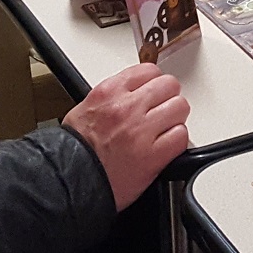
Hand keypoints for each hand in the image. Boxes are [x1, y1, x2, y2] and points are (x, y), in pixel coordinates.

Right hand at [62, 64, 189, 210]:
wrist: (71, 182)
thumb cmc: (76, 151)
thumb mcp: (86, 109)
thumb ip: (114, 96)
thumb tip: (135, 91)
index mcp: (108, 92)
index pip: (148, 70)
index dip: (154, 82)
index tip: (154, 91)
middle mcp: (127, 108)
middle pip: (169, 86)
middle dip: (167, 97)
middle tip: (162, 110)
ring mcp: (142, 131)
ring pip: (179, 108)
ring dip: (174, 119)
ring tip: (164, 129)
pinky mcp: (154, 156)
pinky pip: (181, 136)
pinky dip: (176, 141)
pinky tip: (165, 146)